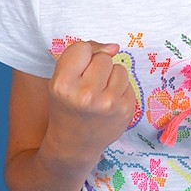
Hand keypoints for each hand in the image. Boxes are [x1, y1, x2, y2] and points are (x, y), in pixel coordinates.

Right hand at [46, 40, 136, 161]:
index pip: (81, 47)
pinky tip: (108, 103)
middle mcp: (85, 95)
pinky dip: (120, 90)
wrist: (74, 144)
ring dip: (111, 77)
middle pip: (103, 58)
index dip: (80, 57)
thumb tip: (114, 47)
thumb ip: (82, 55)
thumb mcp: (62, 78)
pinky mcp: (126, 110)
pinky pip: (128, 83)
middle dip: (96, 67)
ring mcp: (108, 104)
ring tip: (99, 94)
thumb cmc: (67, 106)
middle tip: (87, 86)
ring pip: (119, 68)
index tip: (76, 72)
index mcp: (63, 84)